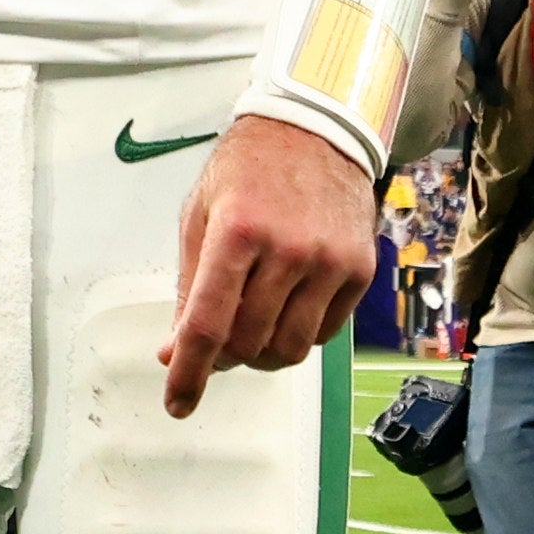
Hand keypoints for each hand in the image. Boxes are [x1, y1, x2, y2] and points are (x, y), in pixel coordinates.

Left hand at [162, 114, 375, 415]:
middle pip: (247, 344)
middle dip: (223, 356)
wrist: (315, 131)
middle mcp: (288, 249)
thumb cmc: (249, 170)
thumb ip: (188, 288)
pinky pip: (323, 335)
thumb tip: (175, 353)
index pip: (207, 324)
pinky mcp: (358, 270)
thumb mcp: (200, 217)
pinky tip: (285, 310)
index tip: (178, 403)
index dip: (189, 373)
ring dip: (261, 353)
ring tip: (251, 329)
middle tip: (215, 344)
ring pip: (289, 349)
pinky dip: (297, 336)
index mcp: (237, 231)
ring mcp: (329, 261)